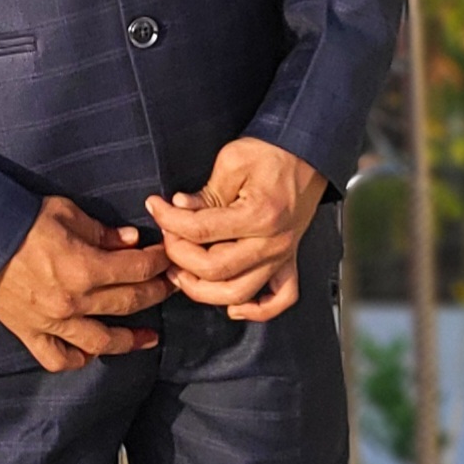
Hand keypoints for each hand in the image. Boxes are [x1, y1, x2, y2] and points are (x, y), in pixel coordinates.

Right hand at [0, 196, 170, 372]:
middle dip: (156, 293)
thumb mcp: (64, 213)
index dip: (159, 262)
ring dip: (130, 340)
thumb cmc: (19, 220)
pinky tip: (91, 354)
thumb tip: (131, 242)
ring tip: (148, 337)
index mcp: (85, 266)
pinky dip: (77, 360)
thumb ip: (101, 231)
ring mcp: (52, 322)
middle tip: (170, 288)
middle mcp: (74, 301)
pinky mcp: (30, 333)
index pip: (137, 268)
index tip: (169, 257)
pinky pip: (58, 358)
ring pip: (102, 342)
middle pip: (129, 303)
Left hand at [147, 138, 326, 322]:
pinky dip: (256, 310)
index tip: (156, 208)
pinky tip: (233, 306)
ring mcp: (282, 255)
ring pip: (239, 293)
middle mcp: (273, 242)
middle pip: (215, 270)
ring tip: (182, 273)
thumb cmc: (273, 154)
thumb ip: (205, 192)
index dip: (169, 221)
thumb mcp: (232, 161)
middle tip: (168, 238)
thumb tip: (178, 210)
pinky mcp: (288, 260)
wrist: (307, 154)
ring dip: (203, 290)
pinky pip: (280, 299)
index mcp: (259, 215)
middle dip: (180, 256)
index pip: (200, 230)